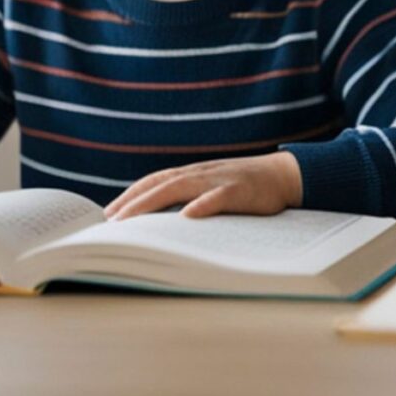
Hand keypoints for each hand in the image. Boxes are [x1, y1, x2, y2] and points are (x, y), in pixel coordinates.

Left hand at [103, 152, 303, 219]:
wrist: (286, 175)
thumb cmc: (248, 187)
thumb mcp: (216, 188)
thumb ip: (193, 197)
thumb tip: (162, 220)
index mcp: (196, 173)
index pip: (156, 180)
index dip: (132, 194)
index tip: (108, 213)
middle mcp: (203, 173)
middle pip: (162, 183)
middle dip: (133, 202)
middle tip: (110, 223)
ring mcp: (221, 180)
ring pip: (182, 187)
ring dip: (153, 202)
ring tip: (131, 219)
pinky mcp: (241, 189)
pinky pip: (218, 196)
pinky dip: (202, 204)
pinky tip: (187, 215)